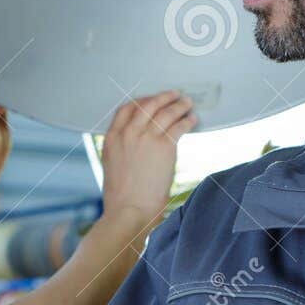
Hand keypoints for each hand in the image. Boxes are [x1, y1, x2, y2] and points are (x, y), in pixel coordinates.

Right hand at [99, 91, 195, 229]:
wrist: (129, 209)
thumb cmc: (121, 196)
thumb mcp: (112, 165)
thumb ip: (122, 149)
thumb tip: (137, 143)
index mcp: (112, 138)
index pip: (126, 108)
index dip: (141, 101)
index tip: (151, 101)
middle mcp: (128, 133)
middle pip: (148, 104)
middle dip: (163, 97)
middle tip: (174, 95)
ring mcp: (146, 138)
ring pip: (166, 112)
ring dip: (179, 105)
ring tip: (187, 104)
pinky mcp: (165, 146)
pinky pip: (179, 125)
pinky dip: (187, 120)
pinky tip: (192, 119)